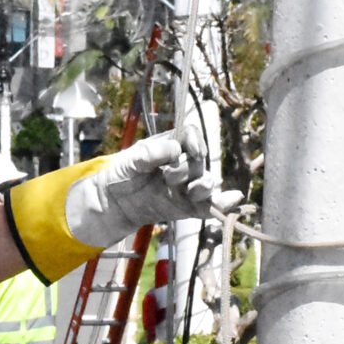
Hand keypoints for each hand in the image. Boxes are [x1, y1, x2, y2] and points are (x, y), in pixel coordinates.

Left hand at [63, 124, 243, 248]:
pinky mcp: (186, 207)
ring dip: (202, 186)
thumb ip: (150, 153)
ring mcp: (186, 186)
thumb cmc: (121, 173)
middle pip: (199, 161)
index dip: (195, 142)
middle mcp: (183, 164)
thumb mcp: (130, 159)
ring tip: (189, 191)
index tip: (190, 151)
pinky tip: (231, 201)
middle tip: (167, 177)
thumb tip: (175, 149)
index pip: (192, 136)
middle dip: (187, 169)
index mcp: (170, 146)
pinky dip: (221, 205)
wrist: (112, 202)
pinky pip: (207, 206)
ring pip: (206, 183)